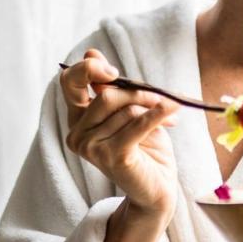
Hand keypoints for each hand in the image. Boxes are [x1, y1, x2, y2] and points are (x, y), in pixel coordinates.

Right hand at [61, 49, 180, 222]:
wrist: (156, 188)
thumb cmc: (144, 147)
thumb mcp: (128, 112)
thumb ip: (112, 88)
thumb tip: (91, 53)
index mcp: (77, 119)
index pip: (69, 82)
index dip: (88, 69)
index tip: (114, 70)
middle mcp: (77, 134)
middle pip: (107, 96)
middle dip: (138, 92)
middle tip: (162, 97)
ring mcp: (91, 147)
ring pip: (125, 110)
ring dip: (153, 108)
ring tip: (170, 116)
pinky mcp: (111, 157)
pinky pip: (138, 124)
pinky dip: (158, 115)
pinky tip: (173, 111)